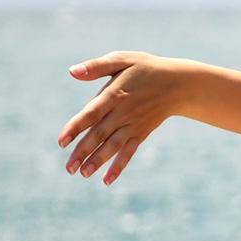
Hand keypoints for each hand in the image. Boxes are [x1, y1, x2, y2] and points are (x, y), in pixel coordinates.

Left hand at [57, 51, 186, 184]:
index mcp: (115, 94)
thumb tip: (71, 72)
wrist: (179, 83)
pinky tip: (107, 180)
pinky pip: (129, 152)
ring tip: (83, 174)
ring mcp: (133, 125)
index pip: (91, 114)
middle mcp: (123, 113)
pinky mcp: (141, 132)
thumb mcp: (122, 59)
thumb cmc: (146, 68)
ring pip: (113, 146)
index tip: (61, 142)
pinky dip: (119, 166)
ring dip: (98, 161)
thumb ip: (96, 67)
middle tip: (69, 168)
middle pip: (100, 135)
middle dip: (83, 152)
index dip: (75, 128)